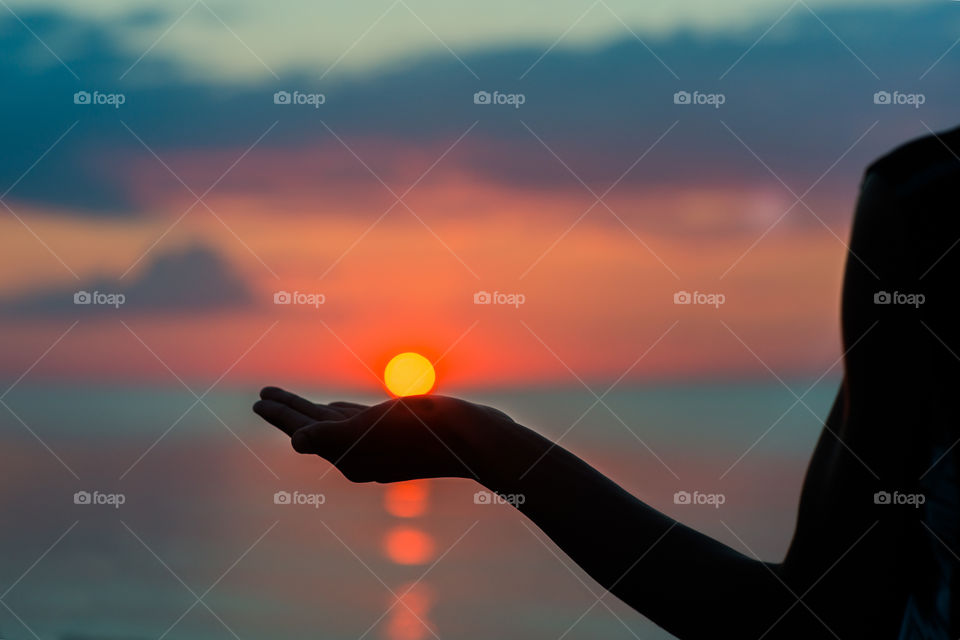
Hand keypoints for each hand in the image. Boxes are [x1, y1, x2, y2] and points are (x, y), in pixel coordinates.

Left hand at [253, 387, 514, 482]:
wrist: (474, 439)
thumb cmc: (421, 432)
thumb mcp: (370, 431)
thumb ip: (328, 435)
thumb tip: (296, 442)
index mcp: (348, 456)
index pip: (305, 431)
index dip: (281, 414)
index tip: (259, 399)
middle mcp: (361, 453)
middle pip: (314, 428)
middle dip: (289, 411)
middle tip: (262, 395)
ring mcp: (381, 443)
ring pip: (336, 423)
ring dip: (311, 410)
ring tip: (290, 400)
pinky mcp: (402, 431)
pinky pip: (360, 421)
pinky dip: (341, 413)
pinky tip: (334, 407)